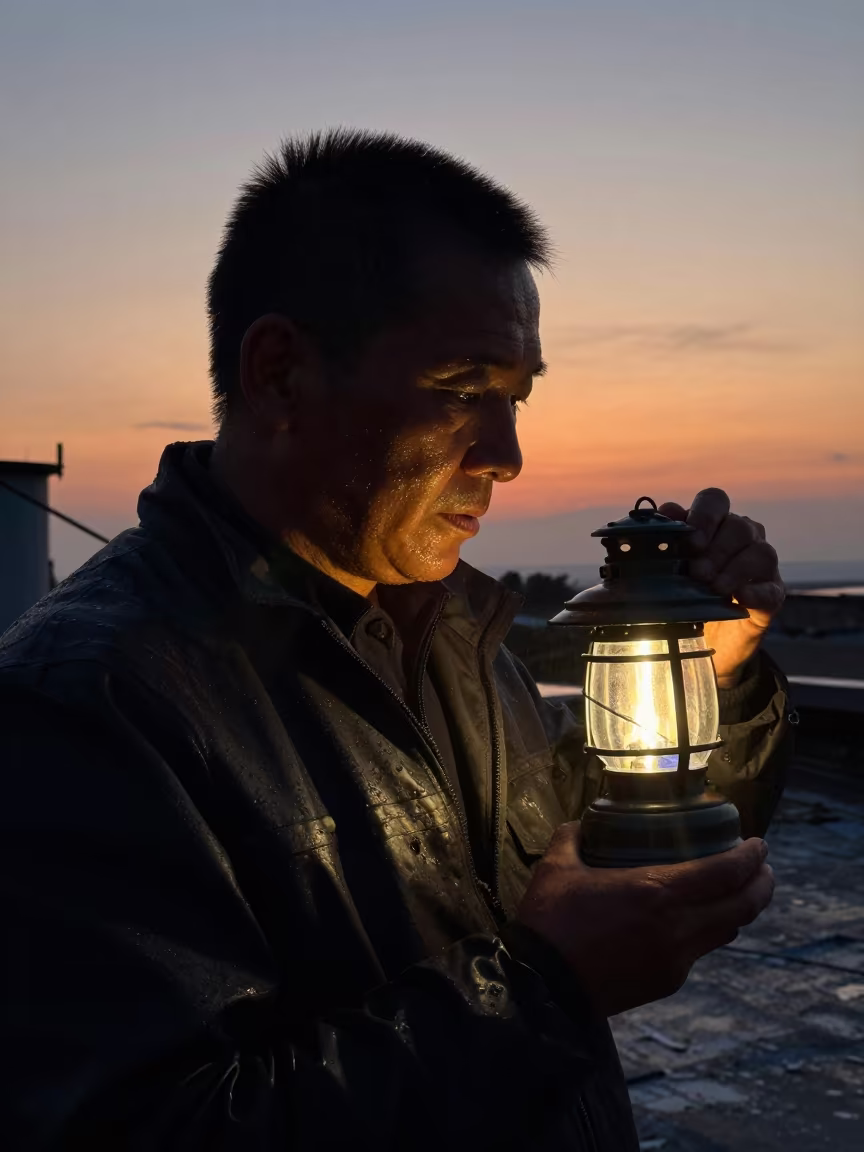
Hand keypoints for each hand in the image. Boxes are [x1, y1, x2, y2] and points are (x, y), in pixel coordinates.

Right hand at [515, 823, 773, 1015]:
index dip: (750, 857)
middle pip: (743, 906)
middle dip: (761, 884)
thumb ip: (572, 837)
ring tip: (734, 891)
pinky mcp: (666, 982)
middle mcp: (678, 928)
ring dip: (738, 909)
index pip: (725, 873)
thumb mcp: (556, 868)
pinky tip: (691, 921)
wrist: (541, 987)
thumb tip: (580, 824)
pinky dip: (706, 930)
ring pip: (726, 931)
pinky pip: (698, 951)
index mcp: (656, 892)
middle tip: (762, 867)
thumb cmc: (550, 921)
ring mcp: (676, 960)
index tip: (759, 844)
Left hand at [658, 488, 784, 686]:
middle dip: (716, 550)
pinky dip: (755, 592)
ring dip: (734, 570)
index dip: (704, 516)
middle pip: (738, 527)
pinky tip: (740, 599)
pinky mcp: (773, 594)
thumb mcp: (668, 570)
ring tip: (714, 589)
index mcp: (714, 524)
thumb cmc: (684, 595)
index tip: (690, 541)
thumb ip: (664, 544)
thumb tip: (654, 520)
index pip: (714, 501)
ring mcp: (762, 564)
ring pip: (760, 552)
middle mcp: (742, 537)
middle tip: (697, 573)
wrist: (706, 639)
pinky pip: (771, 588)